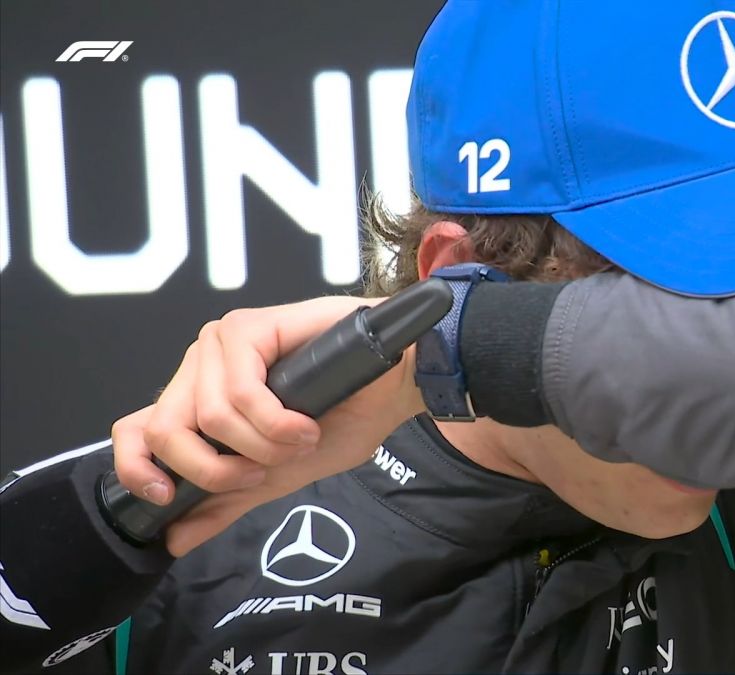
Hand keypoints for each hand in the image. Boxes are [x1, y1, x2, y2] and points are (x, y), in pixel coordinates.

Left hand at [112, 296, 425, 555]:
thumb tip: (175, 540)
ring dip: (263, 445)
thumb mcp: (282, 474)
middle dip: (220, 469)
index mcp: (199, 400)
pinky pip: (239, 394)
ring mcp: (220, 344)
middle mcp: (200, 369)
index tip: (168, 498)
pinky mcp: (247, 328)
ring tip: (303, 438)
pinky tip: (305, 422)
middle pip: (164, 431)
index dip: (137, 469)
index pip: (135, 431)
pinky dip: (275, 422)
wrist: (396, 384)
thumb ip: (228, 502)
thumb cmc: (347, 418)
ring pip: (207, 417)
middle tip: (269, 469)